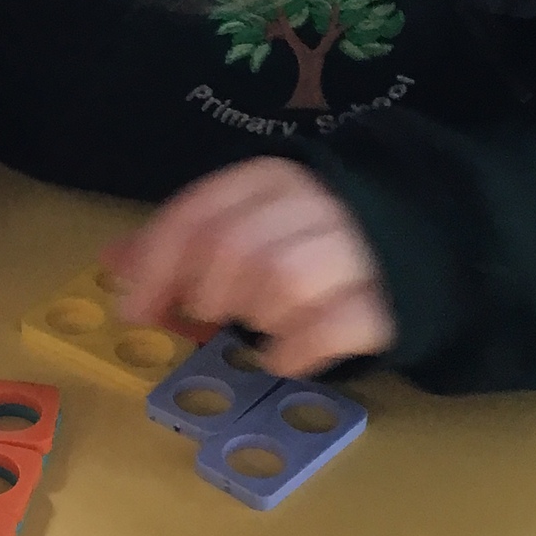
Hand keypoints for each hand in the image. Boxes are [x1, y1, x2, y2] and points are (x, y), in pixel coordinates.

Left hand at [103, 158, 392, 377]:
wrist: (422, 240)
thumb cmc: (312, 238)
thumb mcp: (248, 223)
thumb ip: (183, 242)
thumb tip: (114, 261)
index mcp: (272, 178)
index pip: (199, 211)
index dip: (156, 264)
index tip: (134, 310)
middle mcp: (316, 203)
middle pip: (236, 248)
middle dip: (208, 294)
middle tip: (209, 315)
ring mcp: (359, 249)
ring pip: (284, 282)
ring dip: (255, 318)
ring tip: (258, 326)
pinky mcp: (388, 300)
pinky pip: (330, 329)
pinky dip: (294, 352)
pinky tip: (284, 357)